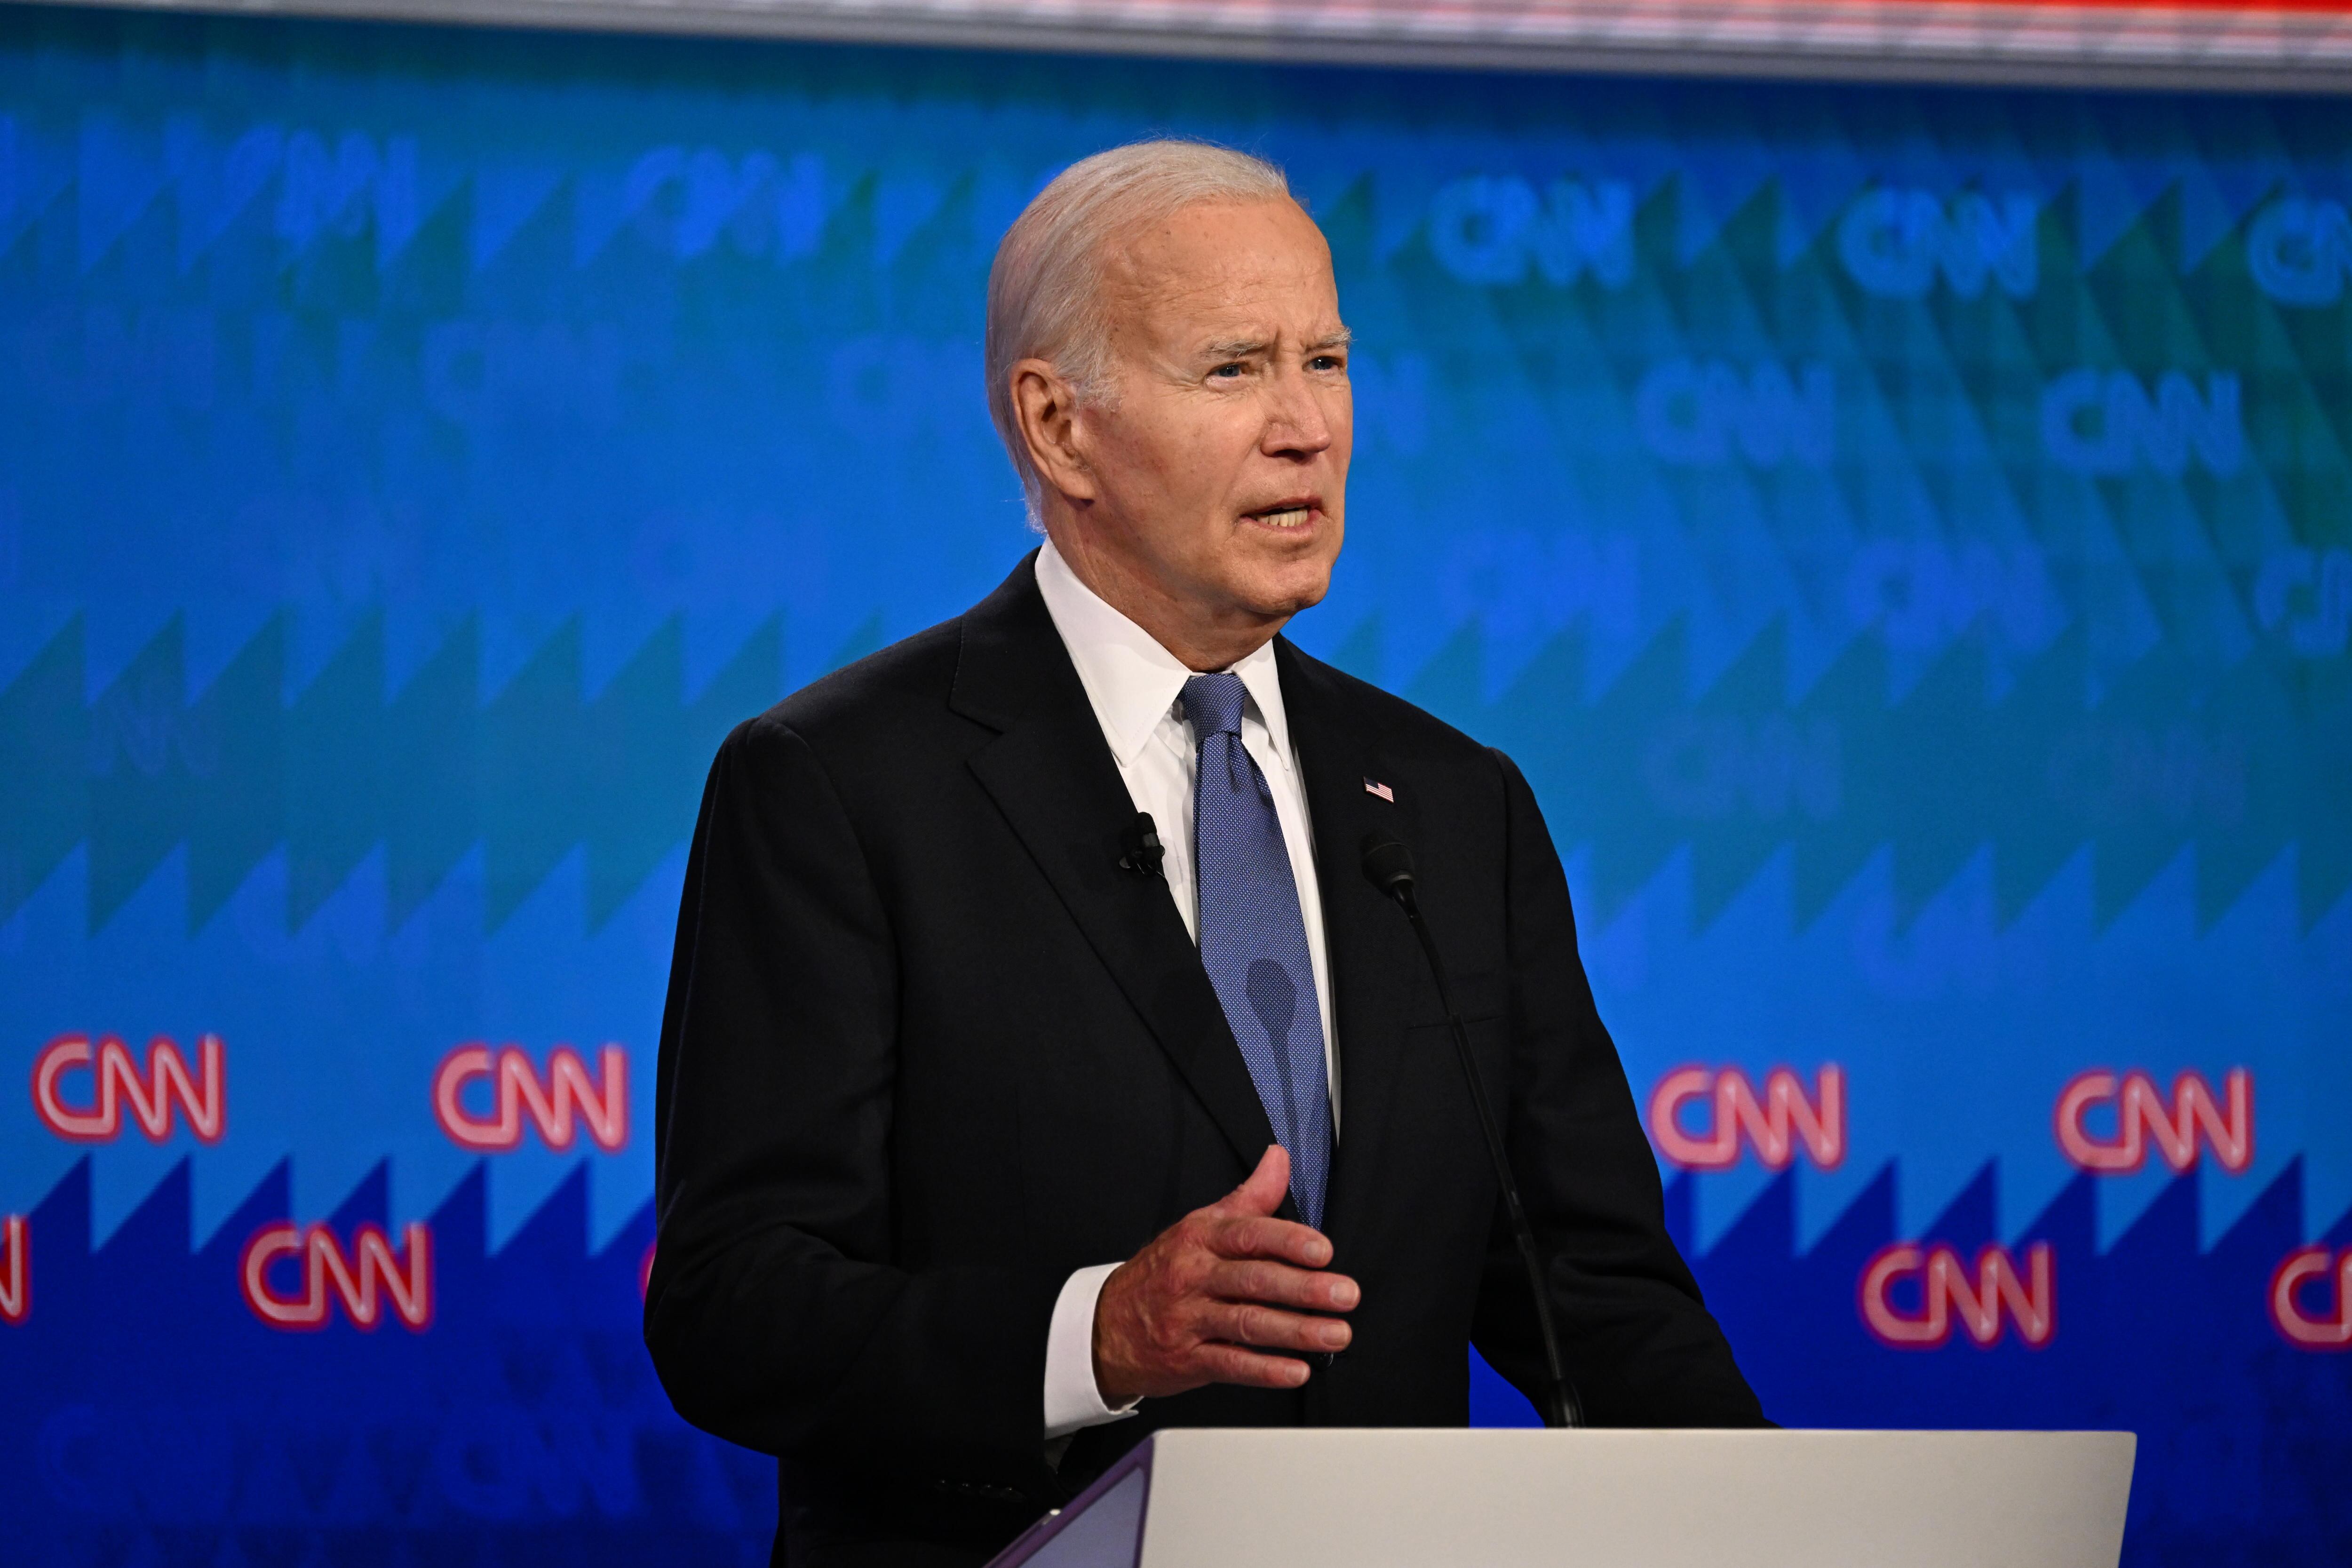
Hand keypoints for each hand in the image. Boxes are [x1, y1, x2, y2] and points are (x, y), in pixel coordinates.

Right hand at [1091, 1145, 1358, 1405]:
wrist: (1106, 1325)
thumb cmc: (1163, 1271)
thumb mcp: (1200, 1225)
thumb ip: (1249, 1197)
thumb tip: (1279, 1158)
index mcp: (1201, 1238)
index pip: (1248, 1234)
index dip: (1288, 1241)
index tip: (1323, 1251)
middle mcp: (1194, 1276)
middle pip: (1254, 1280)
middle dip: (1305, 1288)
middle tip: (1344, 1295)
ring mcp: (1189, 1318)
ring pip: (1247, 1323)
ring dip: (1297, 1331)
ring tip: (1335, 1334)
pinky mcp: (1188, 1358)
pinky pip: (1231, 1364)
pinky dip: (1266, 1370)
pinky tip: (1297, 1370)